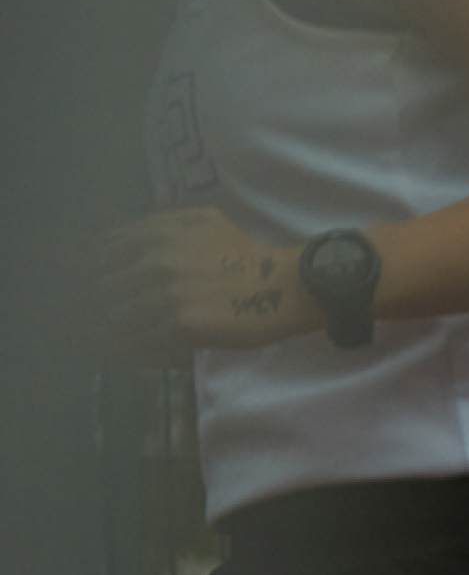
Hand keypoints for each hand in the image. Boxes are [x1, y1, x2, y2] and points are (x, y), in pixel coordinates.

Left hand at [94, 208, 312, 352]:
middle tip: (82, 320)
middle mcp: (157, 262)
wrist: (285, 286)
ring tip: (94, 342)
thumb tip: (117, 238)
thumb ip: (161, 223)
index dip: (82, 271)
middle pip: (99, 288)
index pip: (98, 253)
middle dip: (86, 305)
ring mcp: (168, 295)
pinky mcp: (181, 326)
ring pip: (114, 319)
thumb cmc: (246, 253)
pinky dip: (124, 350)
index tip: (79, 286)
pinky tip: (120, 354)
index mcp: (159, 235)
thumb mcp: (205, 220)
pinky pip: (139, 342)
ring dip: (99, 332)